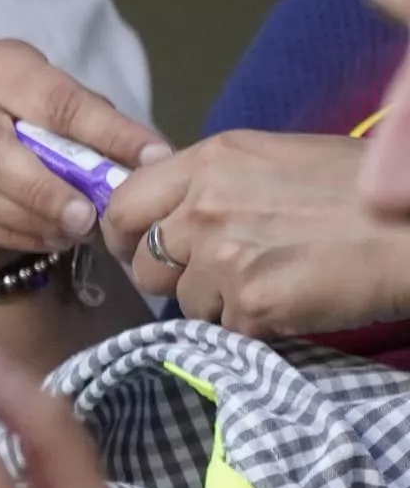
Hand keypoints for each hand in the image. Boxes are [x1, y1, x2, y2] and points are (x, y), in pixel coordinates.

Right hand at [0, 39, 163, 276]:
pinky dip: (15, 235)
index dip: (106, 132)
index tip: (151, 159)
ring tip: (75, 232)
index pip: (55, 101)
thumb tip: (150, 161)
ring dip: (31, 219)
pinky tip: (49, 239)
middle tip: (87, 216)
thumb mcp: (61, 107)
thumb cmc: (29, 119)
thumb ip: (95, 130)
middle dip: (43, 189)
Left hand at [95, 130, 409, 340]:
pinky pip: (226, 328)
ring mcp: (224, 256)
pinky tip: (294, 300)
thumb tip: (175, 210)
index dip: (127, 235)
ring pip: (185, 302)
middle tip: (219, 276)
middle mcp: (205, 205)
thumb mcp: (279, 160)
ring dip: (219, 303)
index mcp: (210, 161)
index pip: (122, 205)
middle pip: (144, 263)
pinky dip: (255, 325)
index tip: (141, 249)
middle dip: (172, 277)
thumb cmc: (364, 189)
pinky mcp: (251, 302)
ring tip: (274, 281)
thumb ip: (217, 182)